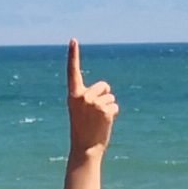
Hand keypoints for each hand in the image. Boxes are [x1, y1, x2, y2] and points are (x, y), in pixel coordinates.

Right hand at [63, 40, 118, 157]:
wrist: (85, 148)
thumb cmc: (82, 130)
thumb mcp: (80, 111)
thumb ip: (88, 98)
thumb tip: (107, 92)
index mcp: (73, 95)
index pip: (73, 71)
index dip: (73, 55)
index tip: (73, 40)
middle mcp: (83, 96)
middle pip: (104, 86)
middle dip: (105, 95)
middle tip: (95, 113)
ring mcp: (94, 103)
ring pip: (111, 98)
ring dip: (108, 108)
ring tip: (98, 121)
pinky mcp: (106, 110)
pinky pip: (115, 106)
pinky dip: (113, 115)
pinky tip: (104, 124)